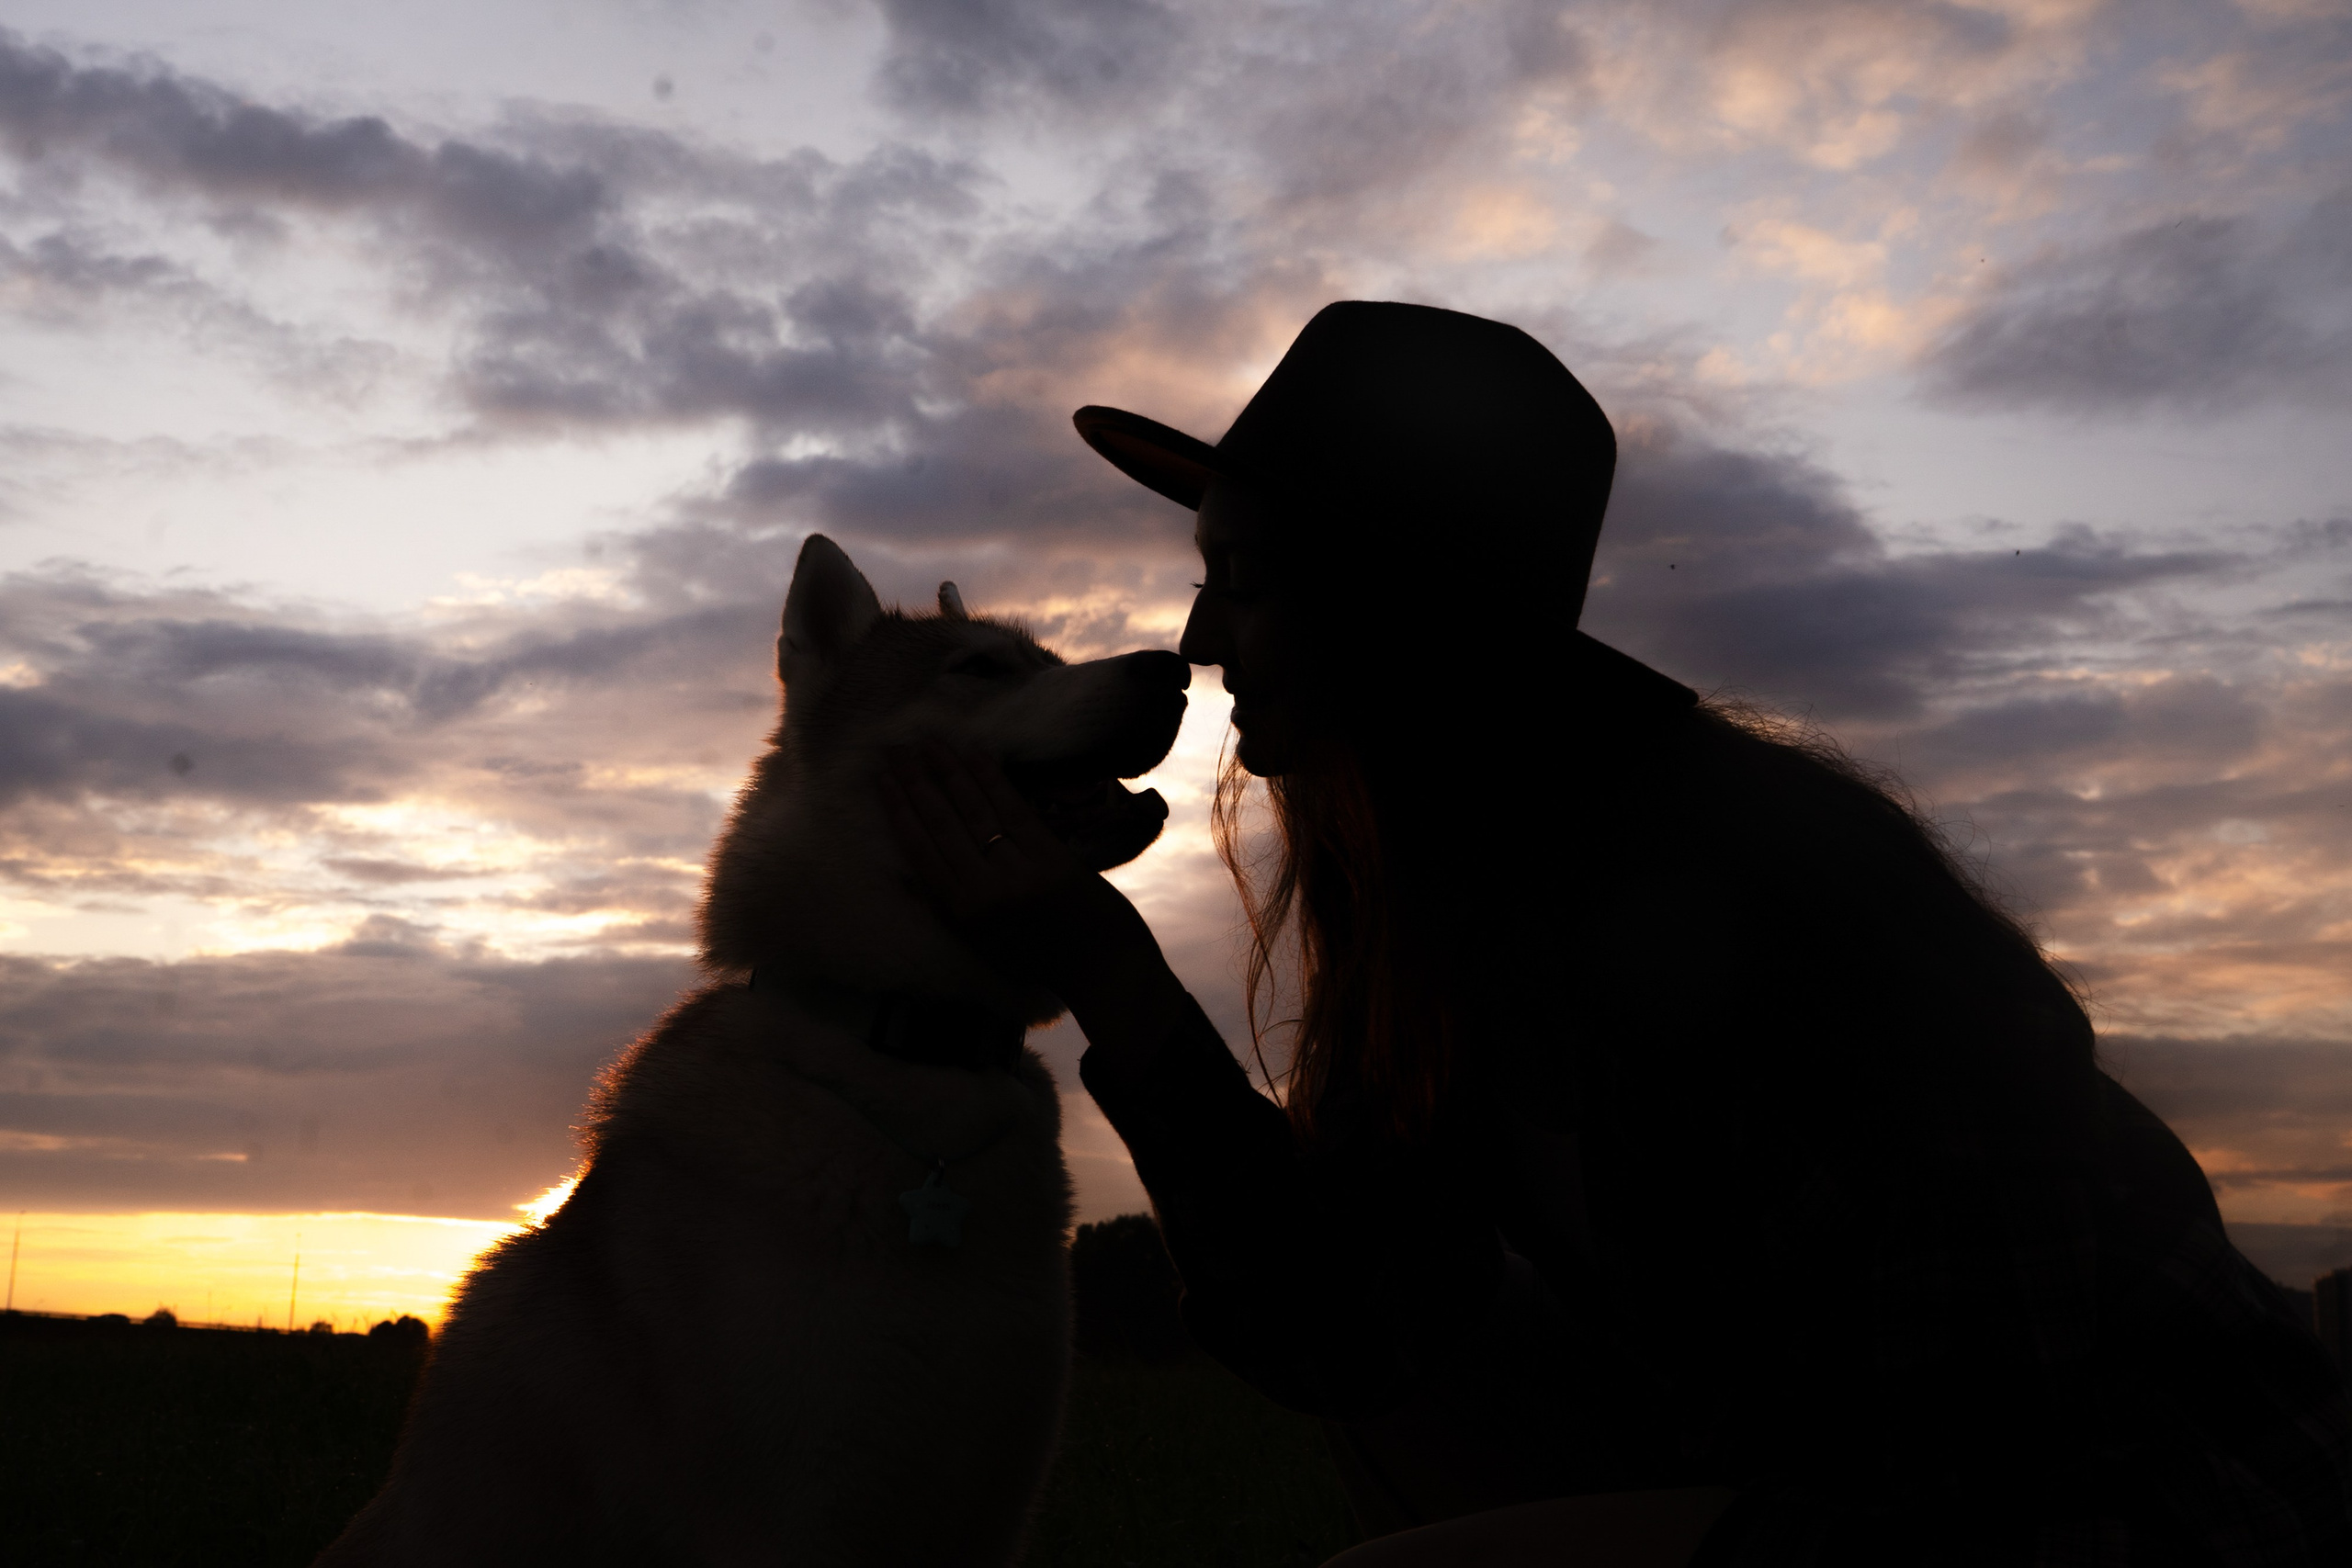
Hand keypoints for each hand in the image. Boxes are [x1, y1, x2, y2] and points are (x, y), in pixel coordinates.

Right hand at [879, 740, 1143, 992]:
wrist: (1100, 964)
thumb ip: (942, 908)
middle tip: (895, 749)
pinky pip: (1014, 809)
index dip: (899, 811)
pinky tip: (973, 754)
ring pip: (974, 811)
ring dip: (948, 771)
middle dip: (915, 782)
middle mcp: (985, 888)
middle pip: (942, 824)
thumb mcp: (979, 944)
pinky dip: (991, 779)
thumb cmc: (1036, 955)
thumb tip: (902, 876)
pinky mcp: (1051, 854)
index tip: (882, 780)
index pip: (921, 852)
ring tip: (927, 742)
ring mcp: (1019, 868)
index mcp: (962, 911)